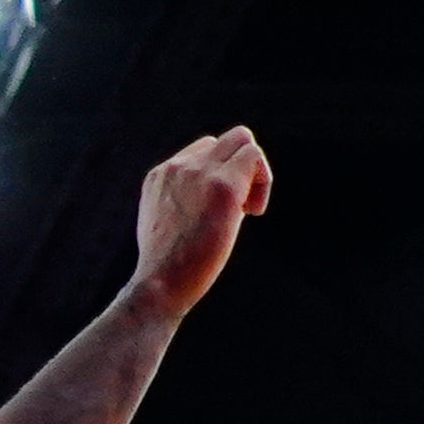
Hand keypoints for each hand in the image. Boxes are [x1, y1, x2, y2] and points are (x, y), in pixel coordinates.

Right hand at [127, 128, 271, 320]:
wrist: (160, 284)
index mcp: (160, 175)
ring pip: (242, 139)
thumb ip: (186, 201)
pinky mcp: (223, 186)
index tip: (218, 210)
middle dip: (240, 167)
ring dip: (254, 172)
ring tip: (247, 208)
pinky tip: (253, 211)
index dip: (220, 176)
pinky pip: (254, 157)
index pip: (202, 152)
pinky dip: (263, 180)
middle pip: (225, 140)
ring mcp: (199, 173)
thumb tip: (221, 200)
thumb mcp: (166, 223)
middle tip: (240, 205)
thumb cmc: (167, 267)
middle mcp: (177, 167)